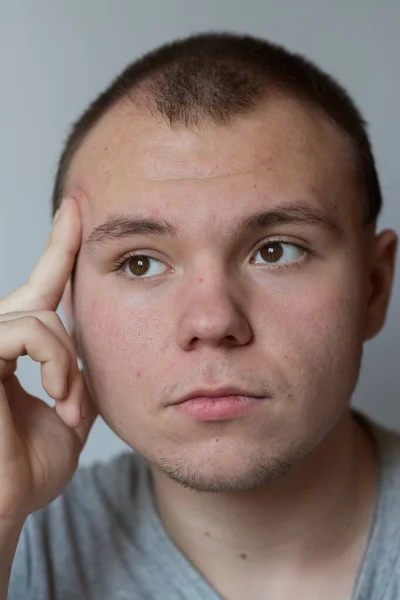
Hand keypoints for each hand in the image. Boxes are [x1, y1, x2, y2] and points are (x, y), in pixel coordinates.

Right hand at [0, 197, 96, 524]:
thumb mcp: (68, 415)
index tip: (77, 206)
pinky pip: (26, 329)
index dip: (60, 244)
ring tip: (66, 403)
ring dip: (63, 362)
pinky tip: (56, 393)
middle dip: (67, 351)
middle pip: (45, 303)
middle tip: (71, 402)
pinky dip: (52, 361)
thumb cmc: (27, 470)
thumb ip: (76, 376)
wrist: (4, 508)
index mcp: (17, 347)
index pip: (42, 283)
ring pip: (38, 316)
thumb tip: (88, 354)